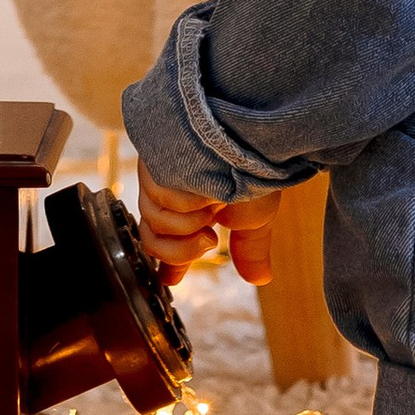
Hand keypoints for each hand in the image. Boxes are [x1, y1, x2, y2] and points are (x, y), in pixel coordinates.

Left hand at [133, 169, 279, 284]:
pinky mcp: (153, 158)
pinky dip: (184, 200)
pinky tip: (202, 184)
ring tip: (210, 202)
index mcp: (193, 205)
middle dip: (183, 250)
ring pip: (155, 220)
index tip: (168, 281)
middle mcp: (171, 191)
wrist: (251, 133)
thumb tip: (261, 279)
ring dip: (188, 220)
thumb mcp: (255, 217)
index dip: (169, 263)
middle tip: (209, 238)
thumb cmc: (254, 167)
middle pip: (153, 240)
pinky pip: (158, 198)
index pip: (170, 241)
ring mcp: (160, 174)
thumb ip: (249, 248)